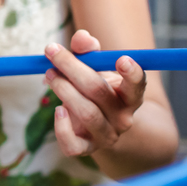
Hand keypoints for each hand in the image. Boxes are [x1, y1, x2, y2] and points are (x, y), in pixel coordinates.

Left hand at [45, 30, 145, 156]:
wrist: (101, 127)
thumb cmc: (97, 91)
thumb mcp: (97, 70)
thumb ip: (89, 52)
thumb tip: (81, 36)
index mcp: (130, 96)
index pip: (137, 86)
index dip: (132, 73)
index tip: (122, 58)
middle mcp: (122, 117)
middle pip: (98, 91)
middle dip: (72, 68)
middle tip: (52, 53)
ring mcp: (106, 135)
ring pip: (86, 113)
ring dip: (63, 90)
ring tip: (50, 74)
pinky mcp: (87, 149)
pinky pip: (73, 145)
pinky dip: (61, 127)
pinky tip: (57, 110)